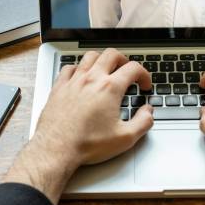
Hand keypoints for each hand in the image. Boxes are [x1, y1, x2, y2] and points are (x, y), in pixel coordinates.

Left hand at [5, 48, 153, 204]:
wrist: (56, 150)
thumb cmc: (87, 144)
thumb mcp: (125, 138)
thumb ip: (143, 122)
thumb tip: (148, 111)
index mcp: (110, 88)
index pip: (133, 68)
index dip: (144, 74)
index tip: (144, 85)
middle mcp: (92, 79)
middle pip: (112, 54)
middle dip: (124, 60)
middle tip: (128, 71)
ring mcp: (74, 81)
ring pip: (90, 56)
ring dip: (102, 59)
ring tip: (107, 69)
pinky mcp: (59, 87)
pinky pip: (69, 67)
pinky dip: (79, 68)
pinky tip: (82, 77)